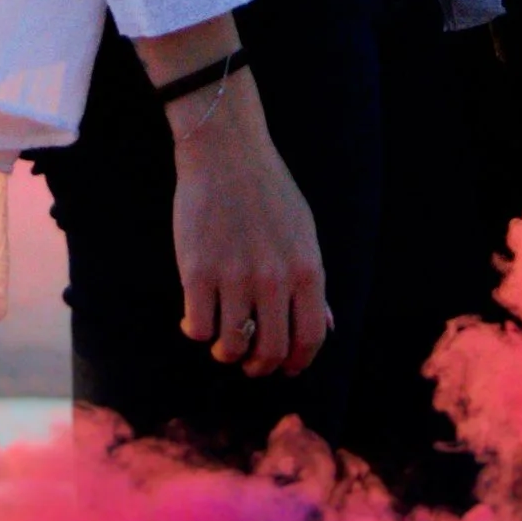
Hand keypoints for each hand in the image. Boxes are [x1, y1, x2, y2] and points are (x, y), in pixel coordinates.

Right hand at [166, 75, 327, 378]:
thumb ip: (313, 285)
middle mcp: (274, 280)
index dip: (297, 362)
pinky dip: (196, 331)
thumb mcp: (304, 234)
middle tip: (249, 361)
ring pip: (231, 347)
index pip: (310, 339)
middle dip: (259, 366)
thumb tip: (325, 328)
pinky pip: (199, 327)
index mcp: (307, 270)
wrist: (226, 152)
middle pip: (270, 352)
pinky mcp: (197, 272)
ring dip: (226, 353)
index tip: (285, 368)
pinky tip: (196, 318)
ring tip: (222, 342)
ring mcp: (234, 278)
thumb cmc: (268, 191)